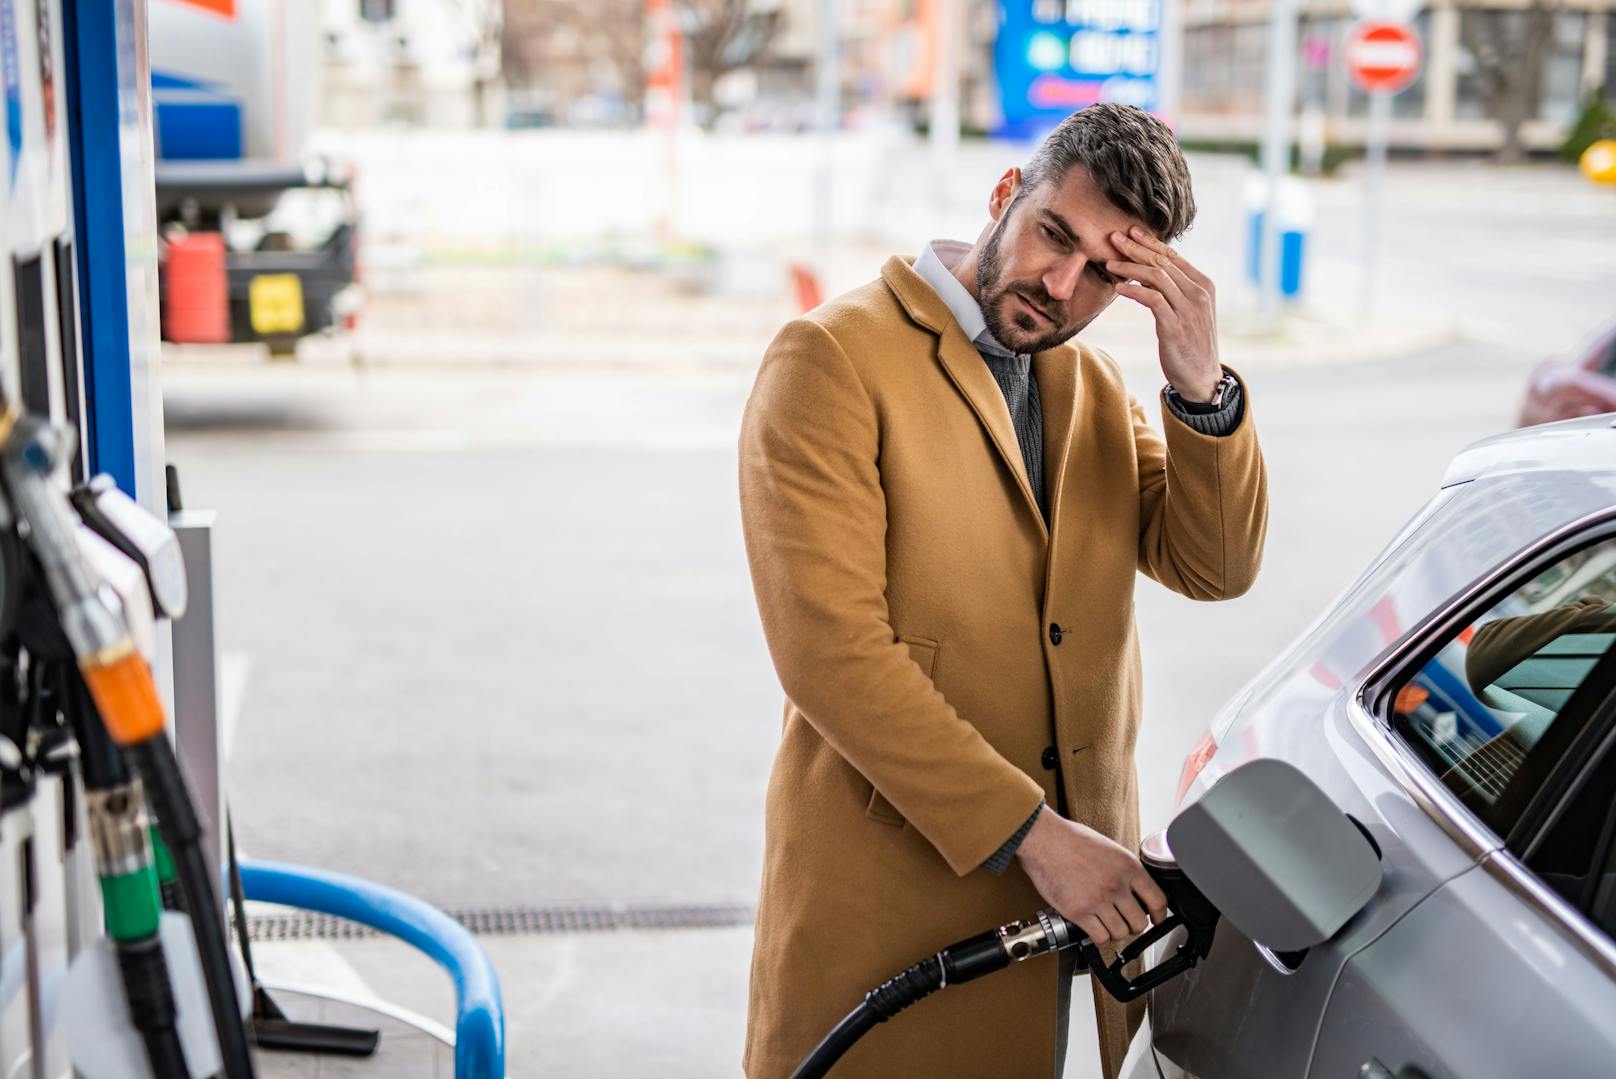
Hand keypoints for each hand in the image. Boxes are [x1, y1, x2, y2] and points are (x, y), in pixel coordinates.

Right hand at [1015, 810, 1168, 947]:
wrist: (1043, 839)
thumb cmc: (1071, 839)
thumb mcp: (1109, 848)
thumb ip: (1125, 870)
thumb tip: (1136, 890)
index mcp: (1128, 866)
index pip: (1158, 900)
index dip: (1160, 915)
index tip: (1156, 919)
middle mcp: (1116, 884)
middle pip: (1140, 922)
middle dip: (1134, 926)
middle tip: (1125, 922)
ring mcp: (1098, 900)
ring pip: (1120, 933)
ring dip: (1115, 932)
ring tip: (1106, 924)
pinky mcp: (1078, 912)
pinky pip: (1100, 938)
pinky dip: (1099, 937)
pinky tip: (1093, 927)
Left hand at [1107, 226, 1221, 402]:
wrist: (1202, 377)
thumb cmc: (1190, 342)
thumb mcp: (1187, 310)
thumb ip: (1174, 290)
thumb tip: (1147, 272)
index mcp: (1203, 285)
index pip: (1173, 256)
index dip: (1150, 242)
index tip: (1130, 232)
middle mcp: (1198, 293)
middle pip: (1163, 262)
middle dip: (1136, 248)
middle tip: (1114, 238)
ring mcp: (1188, 310)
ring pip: (1156, 277)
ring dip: (1130, 268)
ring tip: (1109, 263)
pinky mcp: (1175, 327)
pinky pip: (1152, 300)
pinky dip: (1133, 291)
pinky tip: (1119, 288)